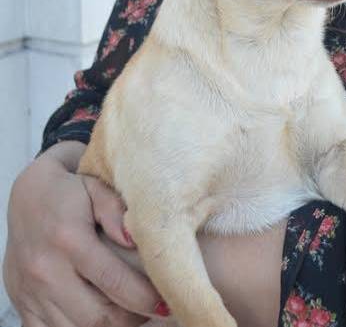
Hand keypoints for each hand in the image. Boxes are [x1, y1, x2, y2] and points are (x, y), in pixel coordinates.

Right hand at [3, 141, 163, 326]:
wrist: (25, 197)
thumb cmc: (67, 191)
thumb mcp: (95, 187)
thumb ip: (115, 210)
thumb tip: (134, 239)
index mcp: (69, 240)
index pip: (113, 280)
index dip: (143, 298)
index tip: (165, 302)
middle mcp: (47, 271)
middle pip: (96, 317)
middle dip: (131, 320)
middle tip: (152, 310)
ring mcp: (31, 293)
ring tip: (129, 314)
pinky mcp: (24, 305)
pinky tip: (99, 320)